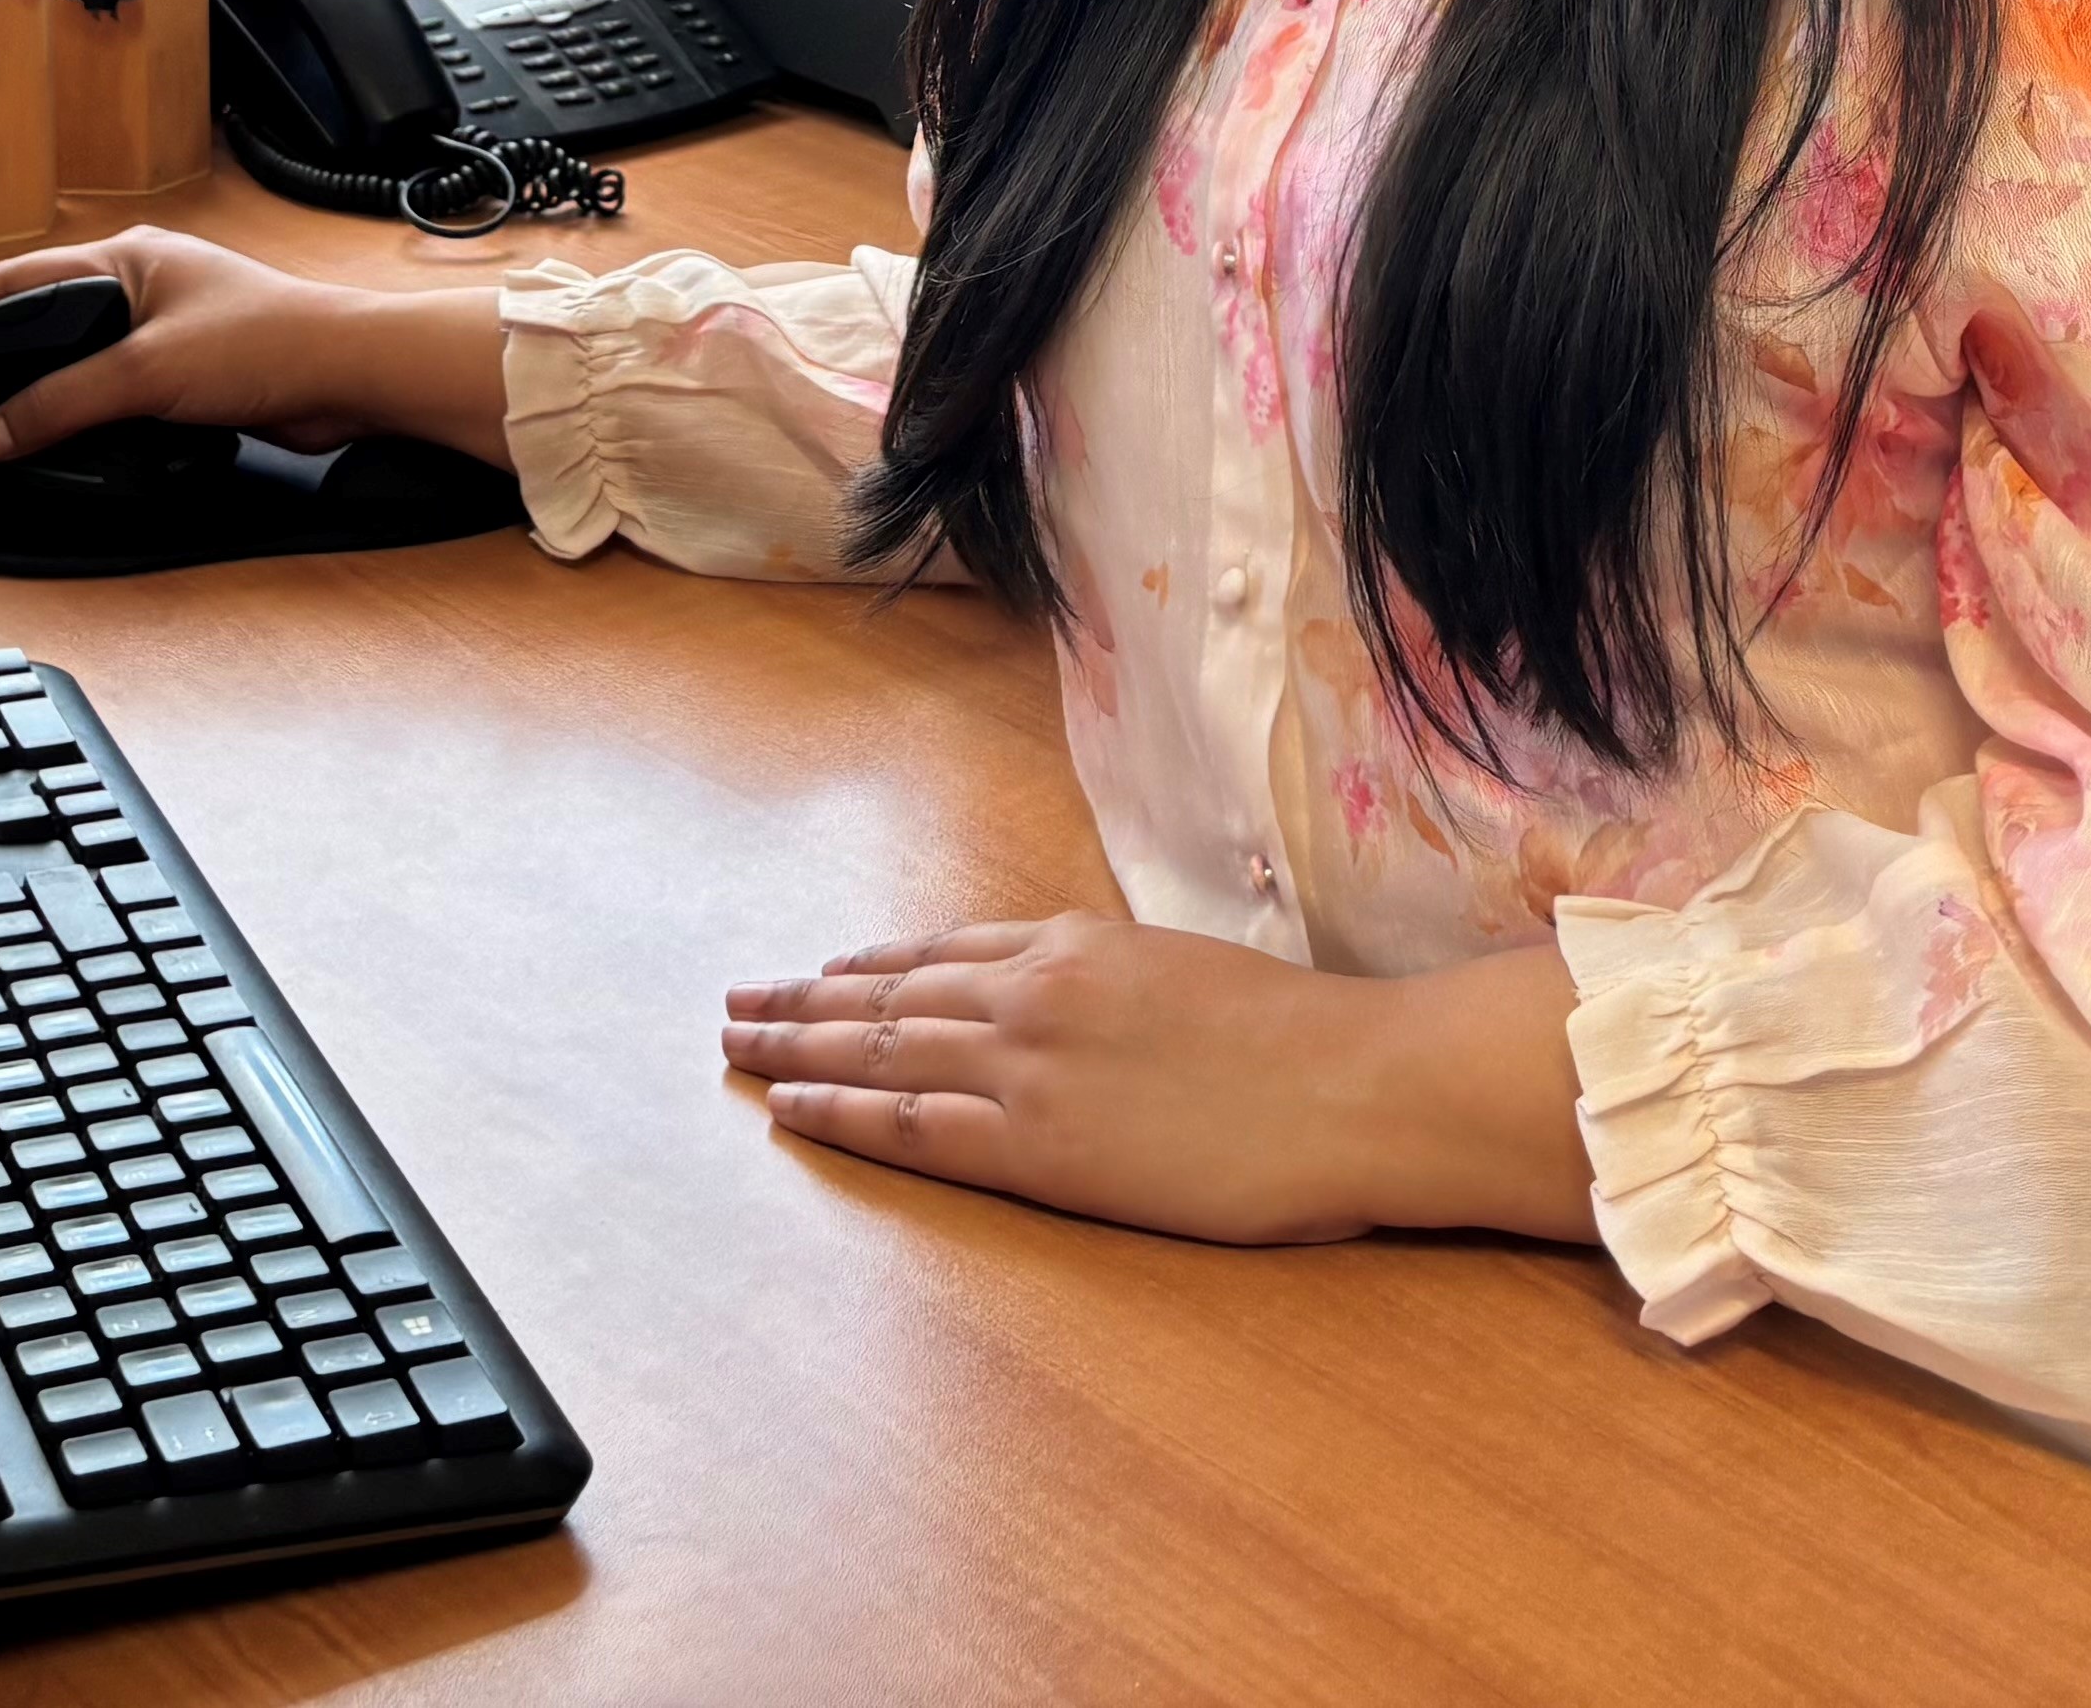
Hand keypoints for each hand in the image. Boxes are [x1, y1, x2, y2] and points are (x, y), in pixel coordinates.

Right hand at [0, 227, 510, 468]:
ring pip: (75, 353)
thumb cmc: (270, 343)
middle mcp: (142, 282)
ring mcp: (166, 324)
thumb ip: (63, 404)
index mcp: (125, 258)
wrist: (351, 373)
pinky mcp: (189, 369)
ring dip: (31, 379)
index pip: (12, 283)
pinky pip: (112, 384)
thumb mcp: (147, 374)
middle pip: (39, 314)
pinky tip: (60, 429)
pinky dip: (77, 404)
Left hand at [718, 917, 1590, 1249]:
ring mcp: (1028, 1066)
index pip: (939, 953)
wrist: (1352, 1084)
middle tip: (738, 1005)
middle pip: (888, 995)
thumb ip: (1111, 982)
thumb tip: (1075, 997)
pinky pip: (912, 1126)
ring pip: (880, 1051)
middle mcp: (1031, 992)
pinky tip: (794, 1110)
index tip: (819, 970)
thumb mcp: (1182, 974)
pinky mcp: (1039, 1145)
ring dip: (799, 1047)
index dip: (867, 965)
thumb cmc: (1296, 1039)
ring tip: (740, 1048)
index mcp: (1072, 946)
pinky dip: (843, 1114)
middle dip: (805, 1000)